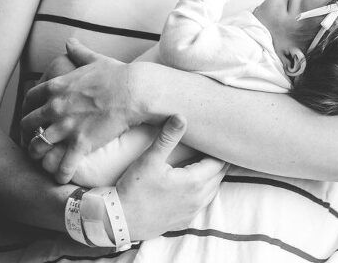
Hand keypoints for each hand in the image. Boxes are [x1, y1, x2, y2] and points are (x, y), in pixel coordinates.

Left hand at [21, 39, 144, 183]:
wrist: (136, 91)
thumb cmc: (119, 75)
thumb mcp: (96, 60)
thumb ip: (80, 52)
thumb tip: (70, 41)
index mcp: (58, 86)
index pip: (30, 99)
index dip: (28, 108)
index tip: (32, 115)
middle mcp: (56, 107)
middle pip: (27, 124)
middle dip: (28, 133)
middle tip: (34, 139)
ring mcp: (66, 126)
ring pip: (37, 146)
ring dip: (37, 154)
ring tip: (42, 161)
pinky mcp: (81, 142)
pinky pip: (62, 164)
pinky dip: (59, 173)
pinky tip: (61, 177)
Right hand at [117, 115, 225, 240]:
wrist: (119, 221)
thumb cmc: (134, 189)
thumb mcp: (150, 159)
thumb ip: (168, 137)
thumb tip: (181, 117)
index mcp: (195, 182)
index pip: (218, 163)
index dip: (219, 151)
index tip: (216, 140)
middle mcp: (199, 198)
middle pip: (219, 176)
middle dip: (218, 162)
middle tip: (214, 148)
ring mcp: (192, 211)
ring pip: (213, 190)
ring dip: (212, 177)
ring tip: (206, 163)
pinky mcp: (184, 220)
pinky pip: (203, 203)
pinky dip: (204, 192)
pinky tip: (195, 185)